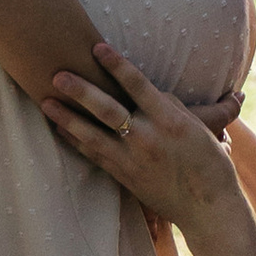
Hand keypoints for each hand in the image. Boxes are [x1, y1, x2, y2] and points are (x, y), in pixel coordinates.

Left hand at [43, 44, 238, 230]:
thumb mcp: (196, 126)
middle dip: (80, 91)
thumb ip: (169, 106)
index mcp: (168, 120)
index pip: (136, 84)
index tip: (96, 47)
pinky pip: (95, 156)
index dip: (115, 65)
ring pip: (93, 135)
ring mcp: (132, 160)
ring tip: (46, 102)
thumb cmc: (208, 163)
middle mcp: (146, 138)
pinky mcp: (125, 177)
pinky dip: (76, 142)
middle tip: (57, 75)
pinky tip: (61, 130)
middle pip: (107, 109)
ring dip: (67, 118)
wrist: (208, 208)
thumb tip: (147, 91)